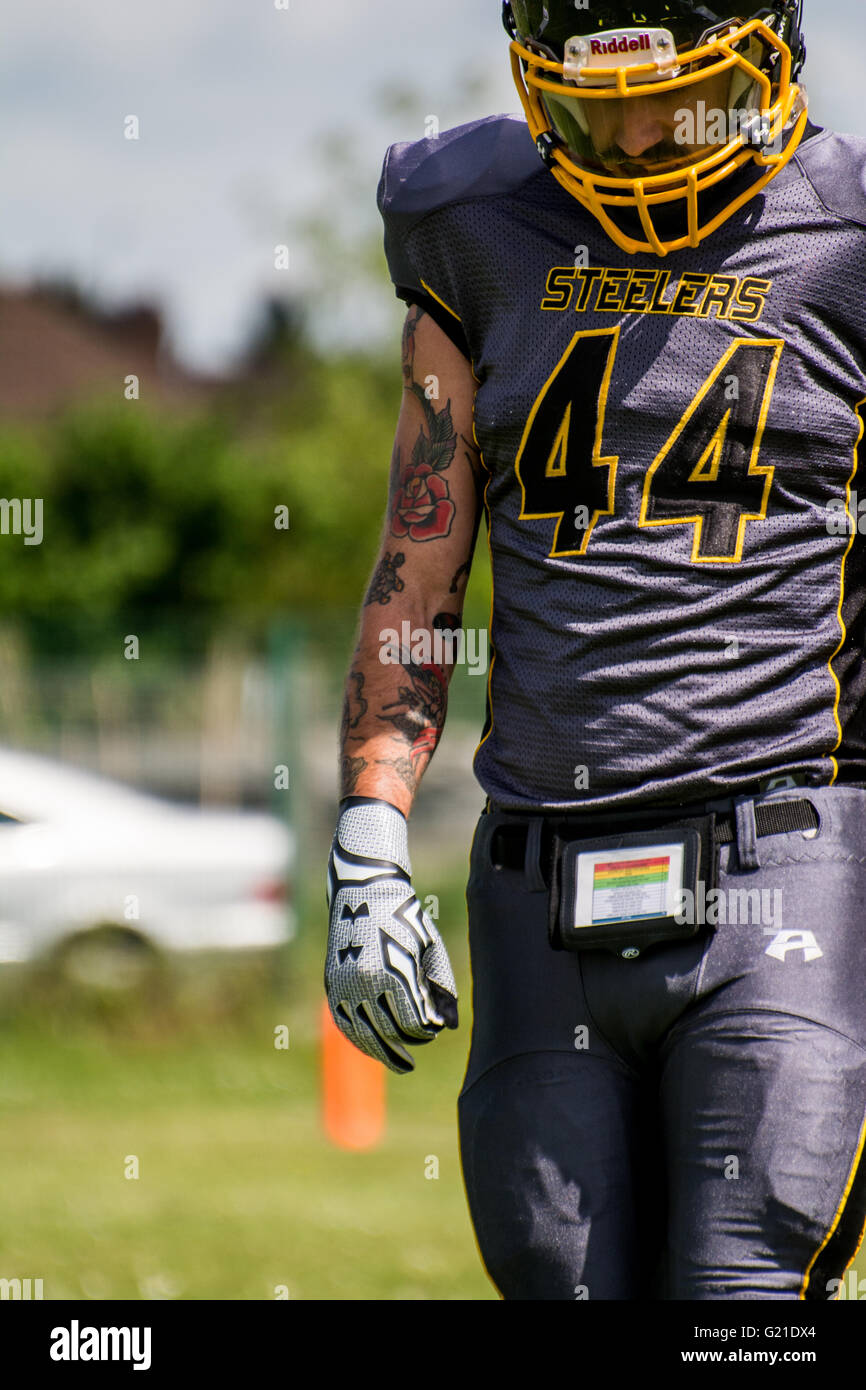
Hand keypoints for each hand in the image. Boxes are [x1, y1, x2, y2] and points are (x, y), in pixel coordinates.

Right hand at [325, 797, 457, 1073]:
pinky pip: (344, 1024)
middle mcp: (364, 982)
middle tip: (419, 1050)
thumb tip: (445, 1026)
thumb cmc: (405, 918)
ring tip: (399, 1064)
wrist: (363, 891)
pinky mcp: (332, 984)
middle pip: (389, 1031)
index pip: (412, 1021)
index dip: (425, 1032)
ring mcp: (344, 985)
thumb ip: (439, 988)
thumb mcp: (430, 948)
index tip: (433, 1031)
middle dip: (407, 1043)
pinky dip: (359, 1040)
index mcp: (392, 972)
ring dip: (382, 1052)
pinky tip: (373, 1047)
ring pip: (363, 1034)